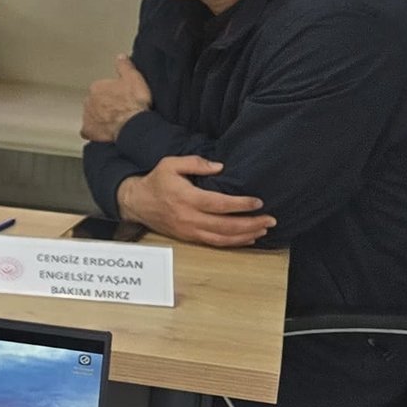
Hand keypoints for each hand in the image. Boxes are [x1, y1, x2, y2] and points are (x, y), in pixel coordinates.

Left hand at [82, 56, 152, 143]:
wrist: (133, 125)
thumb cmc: (134, 102)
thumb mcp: (134, 78)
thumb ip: (125, 66)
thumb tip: (121, 57)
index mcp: (97, 87)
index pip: (101, 88)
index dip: (112, 93)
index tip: (121, 97)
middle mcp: (88, 101)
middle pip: (94, 101)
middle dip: (104, 105)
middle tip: (118, 110)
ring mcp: (87, 116)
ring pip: (90, 115)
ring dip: (99, 117)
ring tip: (113, 121)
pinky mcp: (89, 130)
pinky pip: (88, 130)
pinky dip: (93, 131)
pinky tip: (101, 132)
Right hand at [116, 156, 275, 247]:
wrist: (136, 203)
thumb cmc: (156, 182)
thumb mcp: (170, 164)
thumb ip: (195, 163)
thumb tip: (220, 167)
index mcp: (186, 198)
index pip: (219, 204)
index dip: (241, 204)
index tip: (258, 202)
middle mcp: (189, 218)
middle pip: (226, 225)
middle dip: (251, 223)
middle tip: (270, 219)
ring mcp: (189, 230)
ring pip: (223, 238)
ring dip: (246, 235)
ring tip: (264, 229)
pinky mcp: (189, 237)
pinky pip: (215, 243)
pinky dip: (234, 242)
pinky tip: (248, 238)